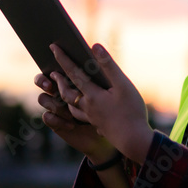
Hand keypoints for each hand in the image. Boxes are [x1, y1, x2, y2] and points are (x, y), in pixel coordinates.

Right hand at [34, 72, 115, 161]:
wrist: (106, 132)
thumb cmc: (106, 107)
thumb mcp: (101, 92)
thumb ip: (92, 79)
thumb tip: (88, 64)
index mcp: (70, 79)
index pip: (54, 69)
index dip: (50, 70)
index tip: (55, 74)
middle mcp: (59, 90)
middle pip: (41, 80)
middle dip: (42, 81)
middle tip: (50, 86)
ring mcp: (55, 106)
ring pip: (43, 98)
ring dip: (54, 104)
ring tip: (70, 113)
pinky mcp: (55, 121)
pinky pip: (47, 117)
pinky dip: (57, 120)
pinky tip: (71, 125)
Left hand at [48, 42, 154, 163]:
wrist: (134, 141)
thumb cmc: (131, 111)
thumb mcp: (123, 85)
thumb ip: (108, 66)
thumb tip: (95, 46)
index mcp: (92, 95)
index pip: (73, 73)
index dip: (63, 59)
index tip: (53, 47)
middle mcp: (87, 107)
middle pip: (66, 92)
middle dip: (59, 81)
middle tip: (53, 72)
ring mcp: (92, 118)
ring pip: (71, 107)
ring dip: (64, 96)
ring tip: (63, 89)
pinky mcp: (98, 126)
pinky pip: (80, 117)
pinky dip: (75, 110)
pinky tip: (81, 109)